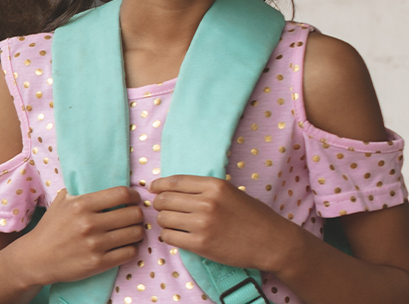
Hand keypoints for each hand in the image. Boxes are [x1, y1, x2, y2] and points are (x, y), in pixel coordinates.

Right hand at [9, 187, 145, 285]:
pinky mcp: (98, 263)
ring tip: (128, 233)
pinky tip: (123, 247)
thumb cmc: (50, 229)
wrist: (36, 258)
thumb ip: (80, 192)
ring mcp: (95, 244)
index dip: (134, 197)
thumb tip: (102, 182)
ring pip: (136, 234)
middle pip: (134, 214)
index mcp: (81, 205)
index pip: (122, 194)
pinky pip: (130, 253)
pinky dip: (130, 249)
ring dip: (135, 233)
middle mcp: (89, 223)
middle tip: (131, 218)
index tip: (133, 201)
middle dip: (136, 215)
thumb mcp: (60, 203)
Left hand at [149, 175, 305, 271]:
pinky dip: (169, 236)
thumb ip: (202, 189)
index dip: (159, 185)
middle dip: (160, 204)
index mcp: (214, 185)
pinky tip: (178, 236)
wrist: (273, 242)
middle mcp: (206, 202)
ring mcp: (202, 224)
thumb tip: (168, 188)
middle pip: (164, 200)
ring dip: (165, 222)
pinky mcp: (200, 244)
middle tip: (164, 209)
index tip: (153, 189)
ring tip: (174, 224)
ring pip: (163, 218)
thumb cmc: (252, 216)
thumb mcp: (230, 192)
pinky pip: (169, 237)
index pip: (173, 181)